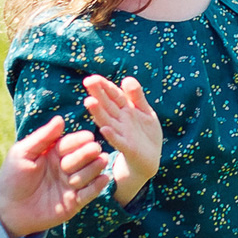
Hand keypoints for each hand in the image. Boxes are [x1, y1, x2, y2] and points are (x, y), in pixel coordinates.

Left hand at [0, 116, 110, 237]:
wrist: (8, 210)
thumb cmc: (12, 178)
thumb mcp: (22, 153)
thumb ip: (42, 137)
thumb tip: (60, 118)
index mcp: (55, 152)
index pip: (74, 141)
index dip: (80, 140)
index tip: (87, 139)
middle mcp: (66, 166)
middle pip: (86, 155)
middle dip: (86, 155)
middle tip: (83, 156)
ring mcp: (72, 183)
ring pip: (91, 172)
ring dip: (90, 171)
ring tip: (78, 176)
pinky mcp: (75, 201)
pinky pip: (91, 192)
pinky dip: (99, 185)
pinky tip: (103, 178)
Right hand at [81, 76, 163, 206]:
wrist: (150, 160)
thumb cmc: (145, 135)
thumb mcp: (146, 112)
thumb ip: (137, 97)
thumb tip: (126, 78)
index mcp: (125, 110)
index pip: (115, 95)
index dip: (105, 86)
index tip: (93, 77)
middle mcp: (120, 121)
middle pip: (108, 105)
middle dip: (99, 94)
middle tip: (88, 81)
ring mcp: (122, 134)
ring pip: (108, 121)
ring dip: (99, 112)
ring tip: (89, 101)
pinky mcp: (127, 148)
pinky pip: (118, 141)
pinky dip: (112, 135)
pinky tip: (105, 129)